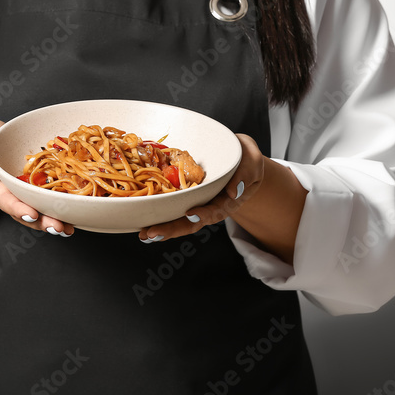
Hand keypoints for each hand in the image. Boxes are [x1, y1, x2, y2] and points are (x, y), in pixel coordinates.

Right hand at [0, 119, 74, 237]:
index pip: (5, 200)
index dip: (18, 208)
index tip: (31, 214)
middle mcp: (12, 193)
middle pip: (26, 211)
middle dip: (42, 222)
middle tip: (57, 227)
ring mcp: (26, 191)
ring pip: (40, 210)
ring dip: (53, 221)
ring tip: (67, 229)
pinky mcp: (39, 185)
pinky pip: (50, 198)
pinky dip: (62, 208)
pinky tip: (76, 214)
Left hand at [139, 133, 304, 263]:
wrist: (239, 161)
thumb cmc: (245, 159)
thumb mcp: (252, 160)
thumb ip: (246, 174)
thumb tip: (234, 192)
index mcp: (228, 200)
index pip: (216, 210)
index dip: (203, 214)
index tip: (190, 214)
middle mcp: (211, 206)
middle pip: (192, 222)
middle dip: (173, 229)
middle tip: (153, 234)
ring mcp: (198, 205)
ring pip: (180, 221)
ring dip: (163, 229)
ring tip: (144, 235)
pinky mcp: (187, 199)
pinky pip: (173, 209)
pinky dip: (159, 217)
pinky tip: (142, 224)